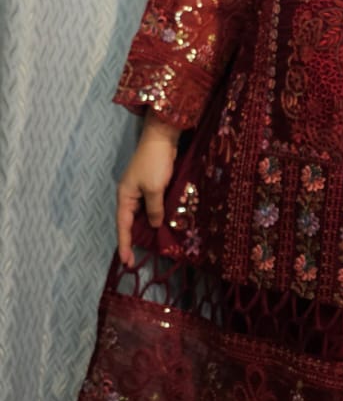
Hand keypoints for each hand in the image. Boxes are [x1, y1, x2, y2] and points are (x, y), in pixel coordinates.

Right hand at [116, 113, 179, 268]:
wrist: (162, 138)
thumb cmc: (154, 163)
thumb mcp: (154, 189)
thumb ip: (154, 209)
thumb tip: (153, 225)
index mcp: (124, 196)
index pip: (122, 226)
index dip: (124, 244)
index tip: (126, 262)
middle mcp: (129, 195)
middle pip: (129, 222)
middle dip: (133, 240)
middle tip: (136, 259)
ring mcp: (140, 190)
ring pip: (141, 215)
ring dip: (145, 229)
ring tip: (149, 247)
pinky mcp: (151, 186)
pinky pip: (150, 207)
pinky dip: (154, 217)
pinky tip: (160, 226)